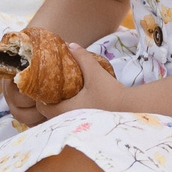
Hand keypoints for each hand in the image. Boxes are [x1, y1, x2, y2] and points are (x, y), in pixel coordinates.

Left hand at [7, 50, 129, 126]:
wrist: (131, 109)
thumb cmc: (110, 93)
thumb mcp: (95, 72)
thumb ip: (82, 58)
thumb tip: (70, 44)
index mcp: (65, 110)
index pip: (42, 107)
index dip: (40, 97)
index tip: (43, 86)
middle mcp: (69, 121)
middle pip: (50, 114)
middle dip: (50, 102)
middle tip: (53, 88)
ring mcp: (78, 126)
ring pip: (62, 118)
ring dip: (61, 108)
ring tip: (65, 94)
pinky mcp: (88, 127)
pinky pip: (72, 120)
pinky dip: (71, 112)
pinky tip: (79, 102)